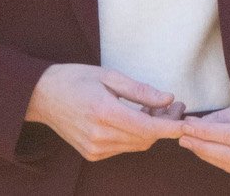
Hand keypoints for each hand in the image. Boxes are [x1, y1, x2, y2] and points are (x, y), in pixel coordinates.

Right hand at [24, 64, 185, 160]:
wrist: (42, 96)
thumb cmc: (75, 79)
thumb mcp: (108, 75)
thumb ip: (140, 90)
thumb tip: (168, 99)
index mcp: (104, 113)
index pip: (147, 127)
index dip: (170, 126)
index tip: (187, 123)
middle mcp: (99, 136)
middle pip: (145, 138)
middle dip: (164, 124)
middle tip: (174, 105)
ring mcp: (94, 148)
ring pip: (136, 145)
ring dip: (150, 130)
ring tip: (153, 108)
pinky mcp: (92, 154)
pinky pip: (123, 147)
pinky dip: (135, 135)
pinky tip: (135, 118)